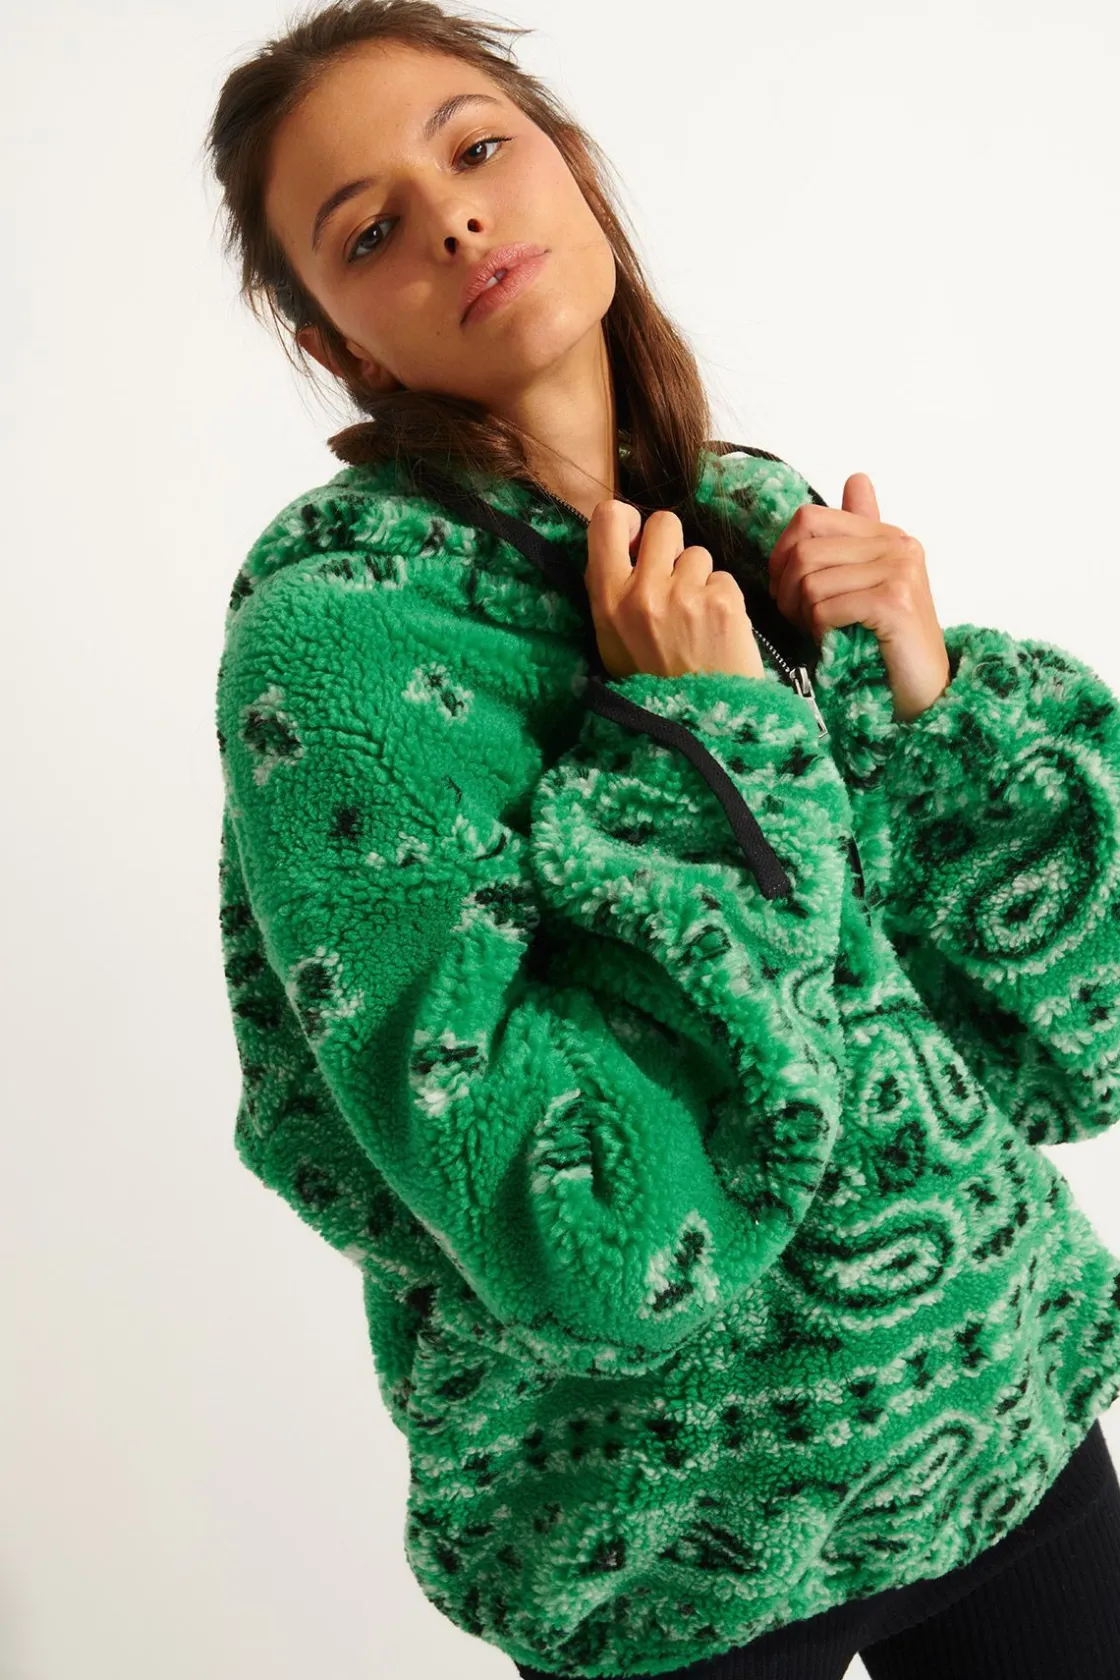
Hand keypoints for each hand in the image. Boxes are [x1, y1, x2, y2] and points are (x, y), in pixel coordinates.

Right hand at [586, 501, 764, 681]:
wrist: (699, 727)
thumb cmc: (653, 685)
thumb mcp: (611, 641)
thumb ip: (612, 590)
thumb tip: (627, 544)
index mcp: (606, 600)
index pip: (607, 519)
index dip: (628, 521)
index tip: (637, 542)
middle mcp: (642, 592)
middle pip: (664, 524)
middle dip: (672, 547)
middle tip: (675, 583)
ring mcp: (684, 595)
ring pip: (698, 553)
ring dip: (700, 580)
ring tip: (697, 621)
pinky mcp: (722, 602)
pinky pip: (723, 578)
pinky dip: (723, 601)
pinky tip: (717, 632)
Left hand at [767, 473, 950, 721]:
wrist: (922, 692)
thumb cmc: (885, 644)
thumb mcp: (866, 583)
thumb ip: (856, 537)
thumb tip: (857, 478)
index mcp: (886, 535)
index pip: (809, 518)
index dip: (781, 553)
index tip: (783, 587)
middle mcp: (898, 545)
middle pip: (804, 550)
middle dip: (785, 589)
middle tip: (796, 619)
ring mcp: (900, 570)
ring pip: (811, 581)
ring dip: (802, 615)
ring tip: (819, 633)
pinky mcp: (895, 601)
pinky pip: (826, 607)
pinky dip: (819, 630)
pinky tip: (835, 643)